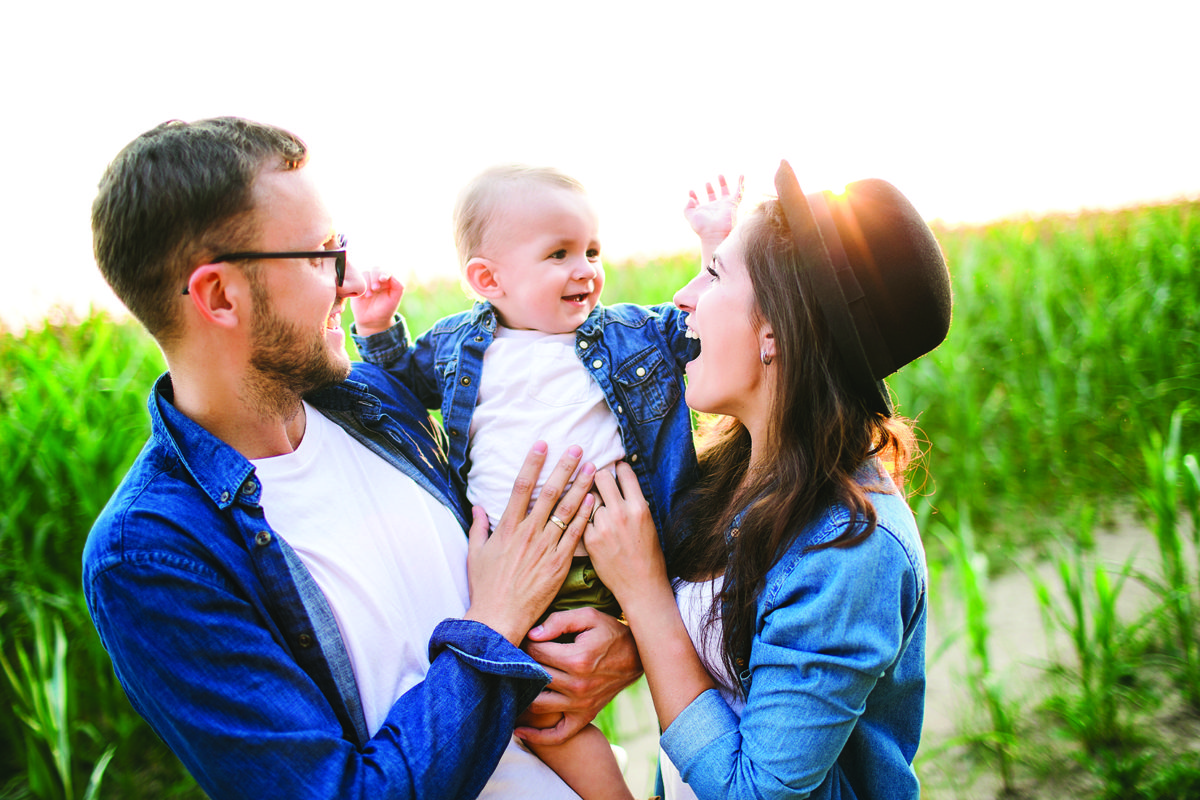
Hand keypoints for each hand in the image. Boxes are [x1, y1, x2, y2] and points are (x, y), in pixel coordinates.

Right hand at [349, 268, 404, 335]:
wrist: (372, 320)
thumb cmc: (385, 309)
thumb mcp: (395, 299)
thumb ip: (398, 286)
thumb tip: (392, 275)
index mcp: (388, 280)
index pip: (386, 271)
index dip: (384, 273)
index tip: (382, 279)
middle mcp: (377, 278)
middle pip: (375, 269)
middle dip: (375, 277)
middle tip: (375, 288)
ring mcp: (367, 281)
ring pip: (365, 273)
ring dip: (367, 283)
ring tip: (369, 295)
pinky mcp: (357, 285)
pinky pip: (356, 279)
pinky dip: (359, 285)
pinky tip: (363, 295)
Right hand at [464, 443, 595, 644]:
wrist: (498, 617)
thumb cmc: (485, 587)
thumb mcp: (475, 553)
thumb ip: (478, 527)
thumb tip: (478, 507)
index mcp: (507, 527)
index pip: (521, 486)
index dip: (533, 463)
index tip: (542, 445)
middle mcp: (528, 533)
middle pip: (549, 492)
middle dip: (564, 468)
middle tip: (578, 448)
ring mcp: (545, 547)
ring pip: (567, 510)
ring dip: (581, 486)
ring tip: (594, 468)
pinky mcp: (559, 564)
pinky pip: (576, 535)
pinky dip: (585, 516)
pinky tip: (594, 500)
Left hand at [517, 607, 641, 744]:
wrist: (637, 656)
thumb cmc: (610, 632)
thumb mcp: (588, 617)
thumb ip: (559, 621)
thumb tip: (532, 635)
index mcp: (577, 659)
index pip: (536, 653)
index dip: (527, 644)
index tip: (526, 639)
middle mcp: (578, 685)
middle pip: (535, 677)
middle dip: (521, 666)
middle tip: (517, 658)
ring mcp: (581, 704)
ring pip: (538, 705)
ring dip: (522, 695)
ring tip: (514, 684)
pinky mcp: (585, 716)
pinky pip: (558, 734)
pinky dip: (537, 736)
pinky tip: (519, 730)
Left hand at [584, 462, 668, 606]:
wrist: (641, 586)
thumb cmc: (648, 556)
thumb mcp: (648, 523)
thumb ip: (634, 503)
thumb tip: (621, 485)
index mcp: (639, 507)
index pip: (624, 473)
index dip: (618, 468)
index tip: (615, 469)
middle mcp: (621, 513)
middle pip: (601, 477)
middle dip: (598, 476)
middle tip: (597, 480)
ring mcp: (604, 526)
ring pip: (588, 498)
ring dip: (590, 500)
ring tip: (593, 507)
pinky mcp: (590, 540)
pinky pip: (582, 518)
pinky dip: (584, 519)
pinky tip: (588, 523)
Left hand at [684, 173, 743, 248]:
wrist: (716, 232)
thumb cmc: (702, 227)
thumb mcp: (690, 216)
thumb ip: (687, 207)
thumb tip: (690, 199)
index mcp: (704, 211)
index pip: (698, 202)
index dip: (694, 196)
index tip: (691, 191)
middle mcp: (714, 207)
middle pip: (712, 195)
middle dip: (709, 189)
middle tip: (707, 183)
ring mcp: (724, 205)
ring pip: (725, 191)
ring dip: (722, 183)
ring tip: (719, 175)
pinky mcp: (733, 204)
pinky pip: (739, 192)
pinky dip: (741, 184)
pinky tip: (741, 175)